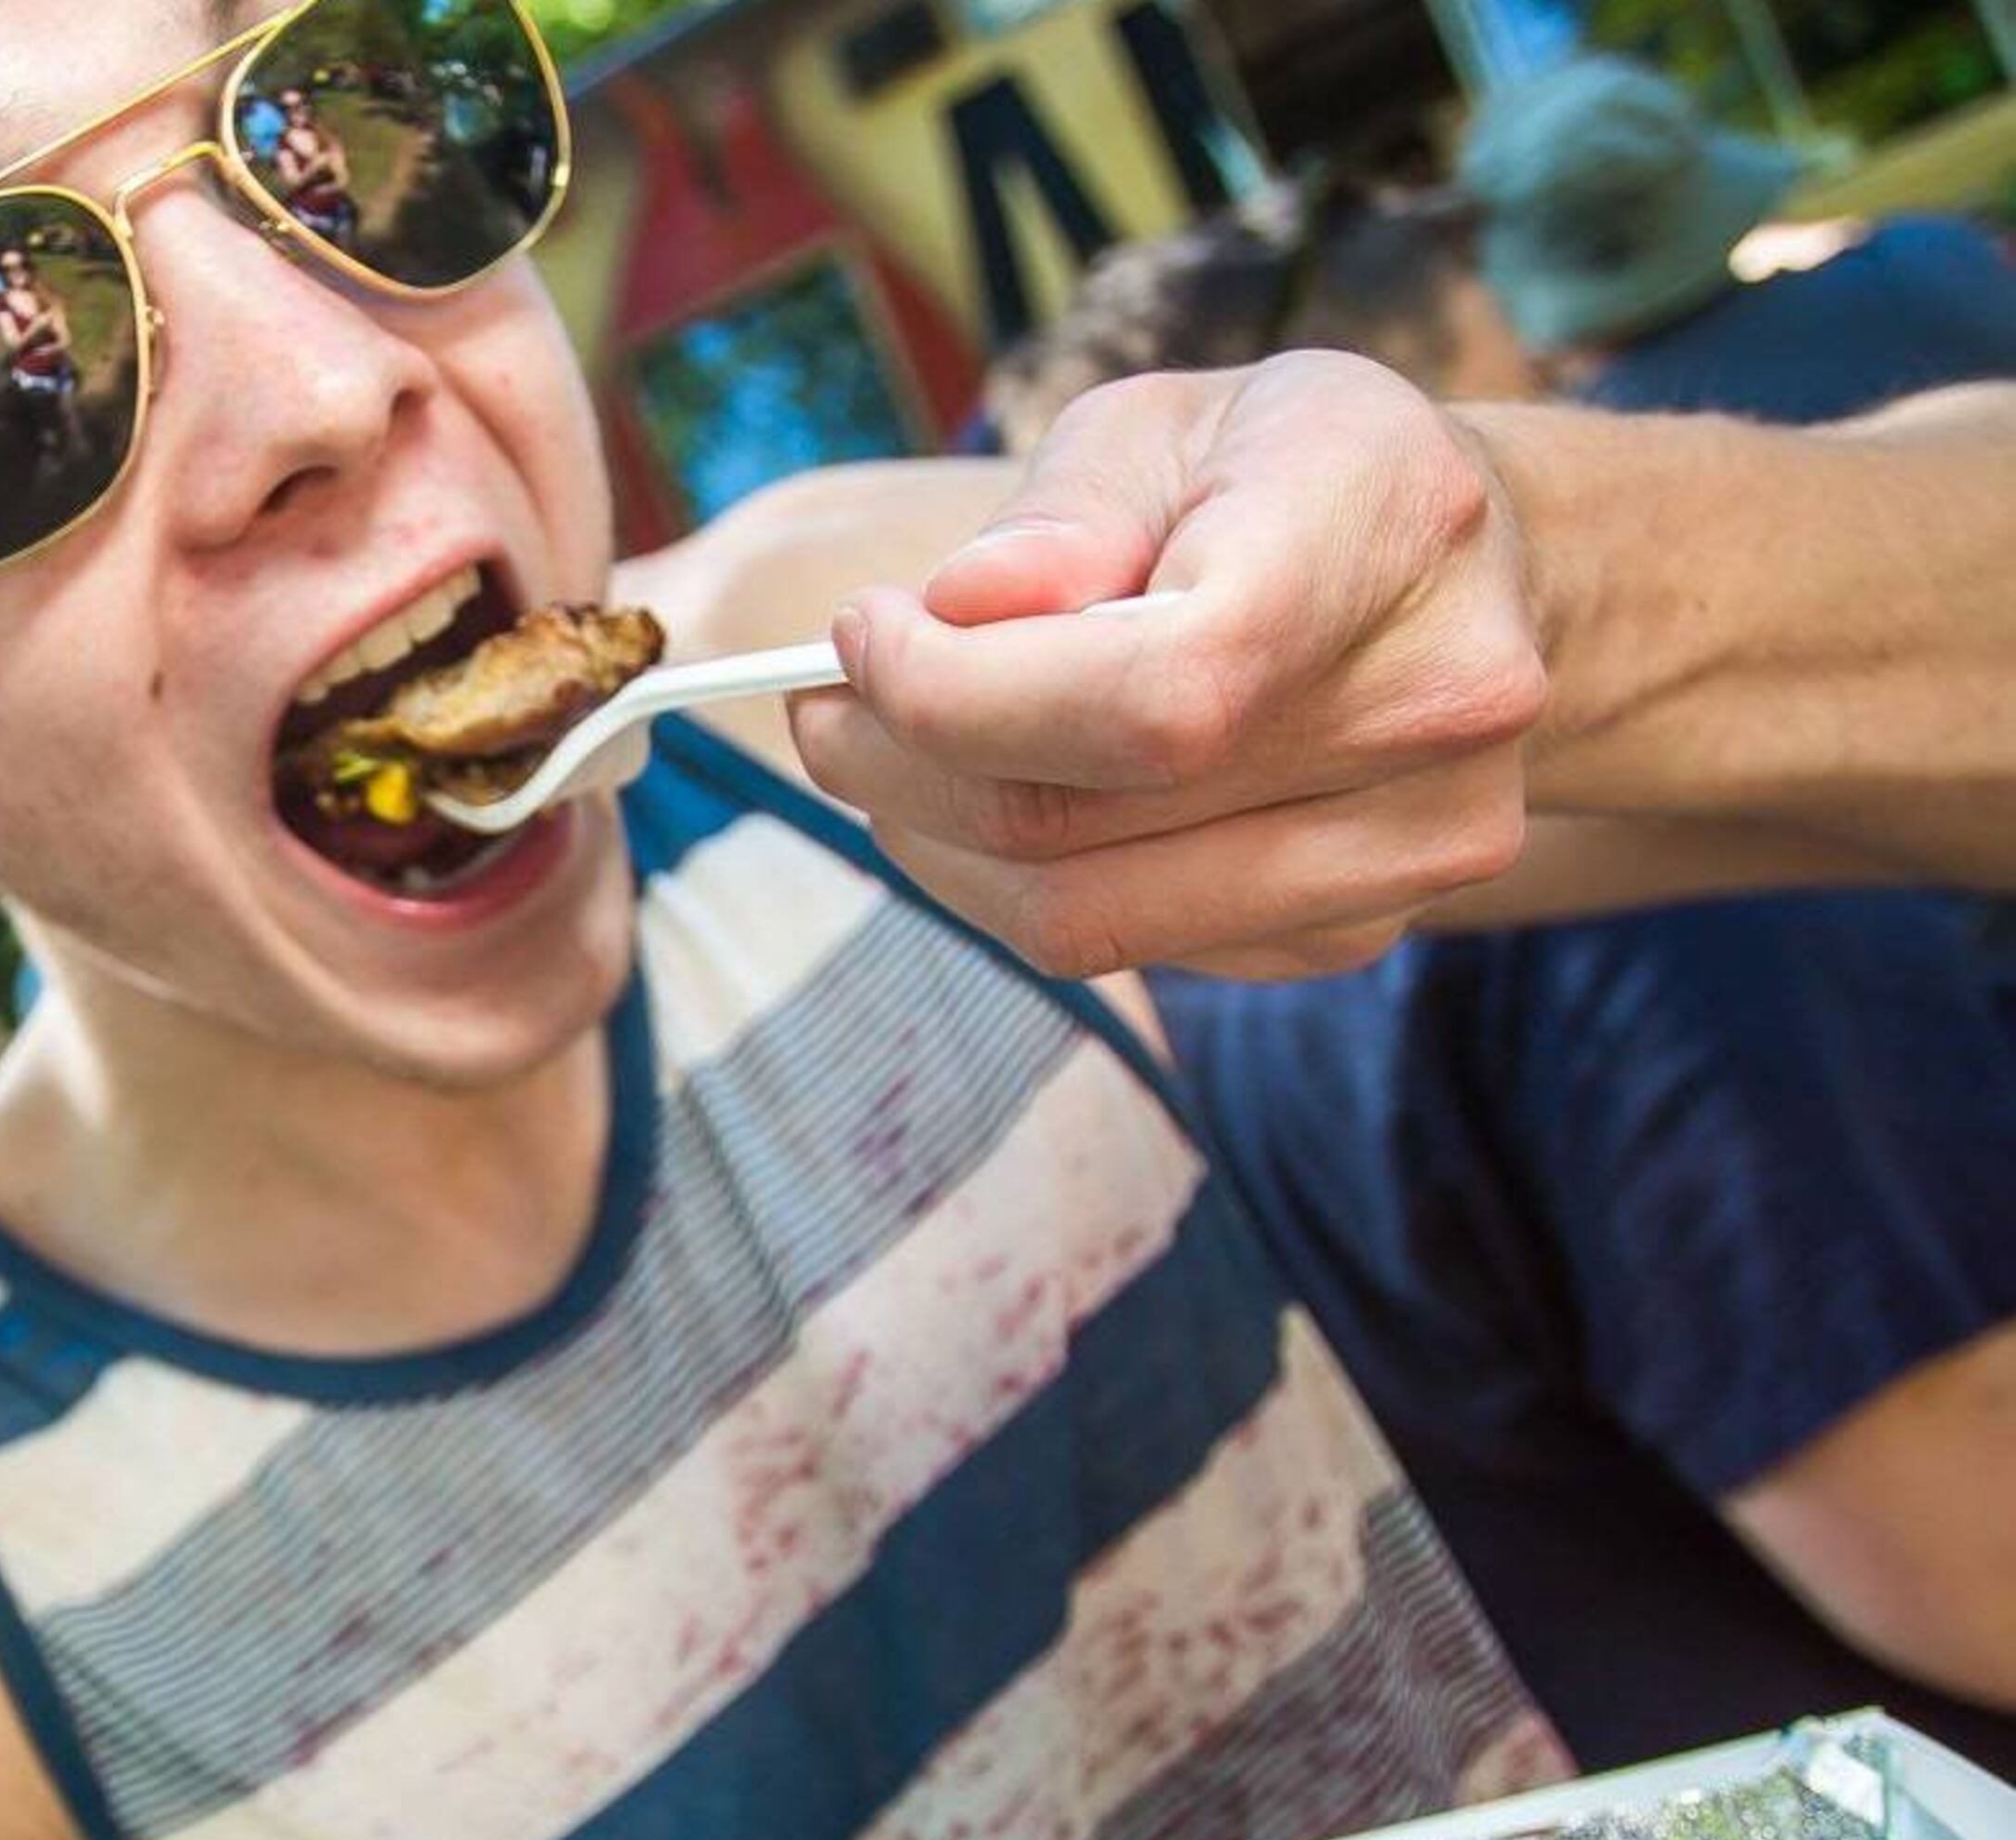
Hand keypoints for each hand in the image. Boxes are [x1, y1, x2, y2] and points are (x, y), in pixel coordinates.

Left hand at [789, 353, 1543, 978]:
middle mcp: (1431, 706)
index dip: (962, 691)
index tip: (862, 635)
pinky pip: (1129, 946)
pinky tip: (991, 797)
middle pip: (1085, 818)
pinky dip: (1014, 883)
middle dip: (902, 764)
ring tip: (880, 754)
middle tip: (825, 706)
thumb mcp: (1172, 422)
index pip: (1152, 690)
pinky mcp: (1359, 931)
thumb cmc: (1291, 476)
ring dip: (934, 844)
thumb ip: (1065, 511)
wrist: (1485, 577)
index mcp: (1390, 531)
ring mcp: (1412, 842)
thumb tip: (959, 609)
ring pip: (1085, 916)